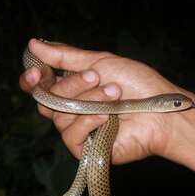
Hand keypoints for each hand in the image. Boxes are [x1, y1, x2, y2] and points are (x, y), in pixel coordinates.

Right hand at [19, 38, 194, 176]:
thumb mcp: (101, 62)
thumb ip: (66, 57)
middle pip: (48, 99)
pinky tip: (106, 116)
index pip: (39, 87)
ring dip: (88, 101)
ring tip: (114, 95)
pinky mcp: (86, 150)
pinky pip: (70, 135)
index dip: (32, 80)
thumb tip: (33, 44)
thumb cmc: (138, 86)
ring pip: (60, 116)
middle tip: (98, 77)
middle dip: (73, 85)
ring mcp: (78, 130)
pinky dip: (87, 122)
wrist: (162, 111)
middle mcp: (71, 110)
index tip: (36, 72)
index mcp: (72, 89)